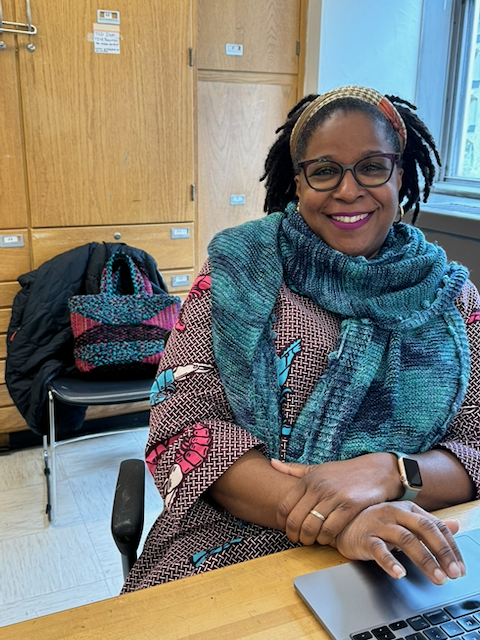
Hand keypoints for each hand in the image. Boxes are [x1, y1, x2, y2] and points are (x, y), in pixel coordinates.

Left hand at [271, 455, 400, 545]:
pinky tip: (326, 538)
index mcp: (308, 479)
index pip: (285, 505)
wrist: (375, 471)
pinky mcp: (349, 506)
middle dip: (293, 534)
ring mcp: (334, 497)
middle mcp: (318, 487)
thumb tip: (272, 463)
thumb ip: (294, 469)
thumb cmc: (344, 472)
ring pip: (311, 526)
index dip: (282, 522)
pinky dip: (325, 538)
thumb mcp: (318, 468)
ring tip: (311, 541)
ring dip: (308, 539)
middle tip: (297, 540)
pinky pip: (331, 529)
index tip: (286, 529)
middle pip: (296, 519)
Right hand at [332, 501, 465, 584]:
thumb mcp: (404, 521)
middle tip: (453, 573)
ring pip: (405, 539)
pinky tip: (400, 573)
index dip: (450, 547)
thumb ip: (429, 524)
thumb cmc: (375, 522)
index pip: (435, 526)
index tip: (460, 567)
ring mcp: (379, 524)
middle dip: (442, 552)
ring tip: (436, 578)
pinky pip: (379, 549)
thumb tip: (456, 525)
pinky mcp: (364, 537)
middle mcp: (395, 513)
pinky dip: (390, 562)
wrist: (341, 522)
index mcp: (407, 509)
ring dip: (424, 560)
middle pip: (424, 529)